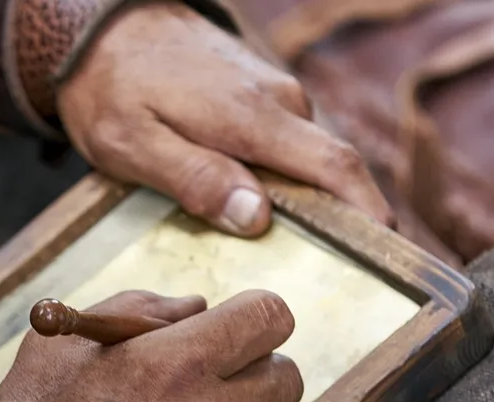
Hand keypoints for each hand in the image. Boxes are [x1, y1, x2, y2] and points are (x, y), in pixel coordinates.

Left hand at [57, 0, 392, 236]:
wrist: (107, 27)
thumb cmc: (112, 88)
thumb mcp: (132, 144)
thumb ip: (194, 178)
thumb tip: (256, 217)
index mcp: (253, 117)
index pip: (336, 168)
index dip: (369, 215)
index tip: (386, 259)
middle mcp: (281, 103)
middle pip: (335, 172)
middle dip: (345, 225)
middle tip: (336, 281)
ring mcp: (277, 98)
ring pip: (310, 164)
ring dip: (309, 207)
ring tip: (292, 258)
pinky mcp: (266, 101)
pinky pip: (292, 151)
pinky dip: (288, 185)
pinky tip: (261, 215)